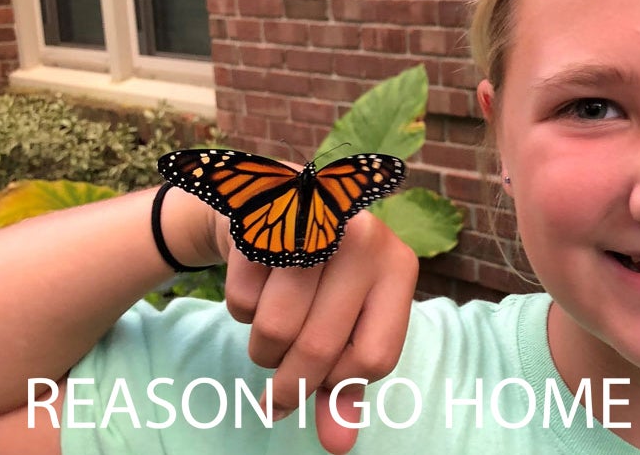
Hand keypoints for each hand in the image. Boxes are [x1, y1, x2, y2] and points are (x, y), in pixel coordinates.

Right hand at [212, 210, 417, 453]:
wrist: (269, 209)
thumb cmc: (318, 281)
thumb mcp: (345, 325)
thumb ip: (345, 386)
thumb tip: (339, 445)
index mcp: (398, 267)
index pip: (375, 358)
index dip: (342, 383)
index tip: (325, 382)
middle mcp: (364, 239)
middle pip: (321, 348)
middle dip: (290, 386)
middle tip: (276, 400)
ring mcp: (313, 223)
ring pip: (276, 329)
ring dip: (263, 350)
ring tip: (272, 331)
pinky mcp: (261, 219)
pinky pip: (241, 300)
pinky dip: (241, 310)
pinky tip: (256, 284)